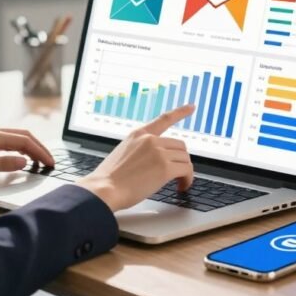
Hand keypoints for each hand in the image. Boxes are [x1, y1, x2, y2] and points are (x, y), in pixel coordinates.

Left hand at [0, 127, 55, 180]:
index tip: (50, 163)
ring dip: (31, 146)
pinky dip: (20, 146)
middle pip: (24, 136)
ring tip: (40, 159)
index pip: (25, 142)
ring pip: (17, 136)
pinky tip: (22, 155)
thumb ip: (3, 164)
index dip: (40, 152)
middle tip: (50, 161)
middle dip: (39, 148)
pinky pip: (8, 139)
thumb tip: (24, 162)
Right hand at [76, 105, 195, 211]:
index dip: (180, 112)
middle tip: (177, 174)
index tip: (191, 106)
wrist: (105, 189)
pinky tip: (182, 187)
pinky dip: (188, 180)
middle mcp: (150, 140)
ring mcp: (158, 153)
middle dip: (180, 160)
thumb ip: (141, 151)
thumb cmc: (110, 178)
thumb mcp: (123, 153)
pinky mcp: (165, 168)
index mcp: (138, 134)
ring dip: (185, 172)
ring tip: (178, 183)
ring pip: (185, 159)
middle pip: (180, 146)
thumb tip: (154, 161)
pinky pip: (187, 171)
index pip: (164, 119)